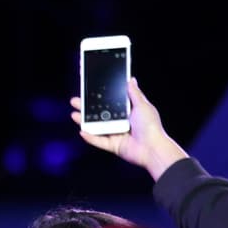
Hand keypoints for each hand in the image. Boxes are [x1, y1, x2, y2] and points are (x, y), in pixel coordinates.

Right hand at [69, 77, 187, 180]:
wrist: (154, 149)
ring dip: (84, 121)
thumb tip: (131, 79)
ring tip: (74, 115)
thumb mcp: (143, 105)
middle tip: (75, 101)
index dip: (98, 96)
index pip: (110, 102)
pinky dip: (90, 137)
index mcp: (127, 112)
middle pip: (99, 113)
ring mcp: (116, 134)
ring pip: (96, 127)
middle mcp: (120, 122)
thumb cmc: (151, 127)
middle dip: (86, 107)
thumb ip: (134, 93)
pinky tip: (82, 131)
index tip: (88, 89)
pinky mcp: (114, 146)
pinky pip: (99, 141)